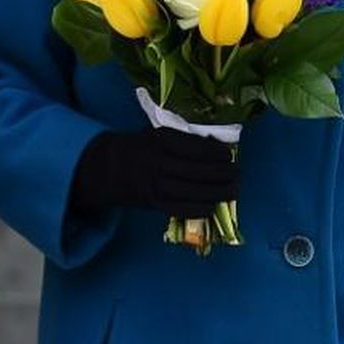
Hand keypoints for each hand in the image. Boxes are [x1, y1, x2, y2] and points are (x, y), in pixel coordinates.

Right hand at [70, 127, 238, 217]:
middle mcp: (158, 163)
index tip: (229, 155)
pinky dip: (197, 210)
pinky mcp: (152, 202)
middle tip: (237, 174)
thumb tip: (217, 147)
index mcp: (161, 141)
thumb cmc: (141, 147)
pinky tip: (212, 207)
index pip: (195, 148)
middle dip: (222, 174)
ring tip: (233, 191)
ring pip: (190, 191)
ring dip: (216, 193)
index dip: (216, 153)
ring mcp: (154, 184)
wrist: (106, 167)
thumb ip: (184, 140)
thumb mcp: (158, 134)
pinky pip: (178, 208)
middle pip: (197, 171)